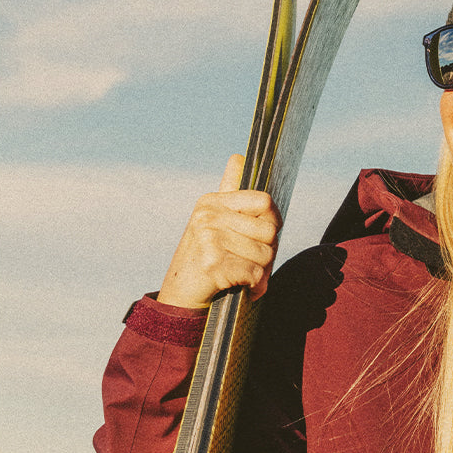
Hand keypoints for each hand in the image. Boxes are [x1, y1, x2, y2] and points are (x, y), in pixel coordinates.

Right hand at [157, 155, 282, 308]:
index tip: (262, 235)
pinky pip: (255, 274)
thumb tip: (239, 156)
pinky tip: (242, 289)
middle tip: (249, 262)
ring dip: (260, 272)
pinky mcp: (212, 265)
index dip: (273, 221)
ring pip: (265, 255)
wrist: (179, 296)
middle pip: (270, 231)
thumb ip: (229, 190)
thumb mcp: (213, 220)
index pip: (265, 202)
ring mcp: (209, 240)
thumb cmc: (203, 257)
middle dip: (267, 252)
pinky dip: (254, 286)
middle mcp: (208, 216)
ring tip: (242, 275)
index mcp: (211, 201)